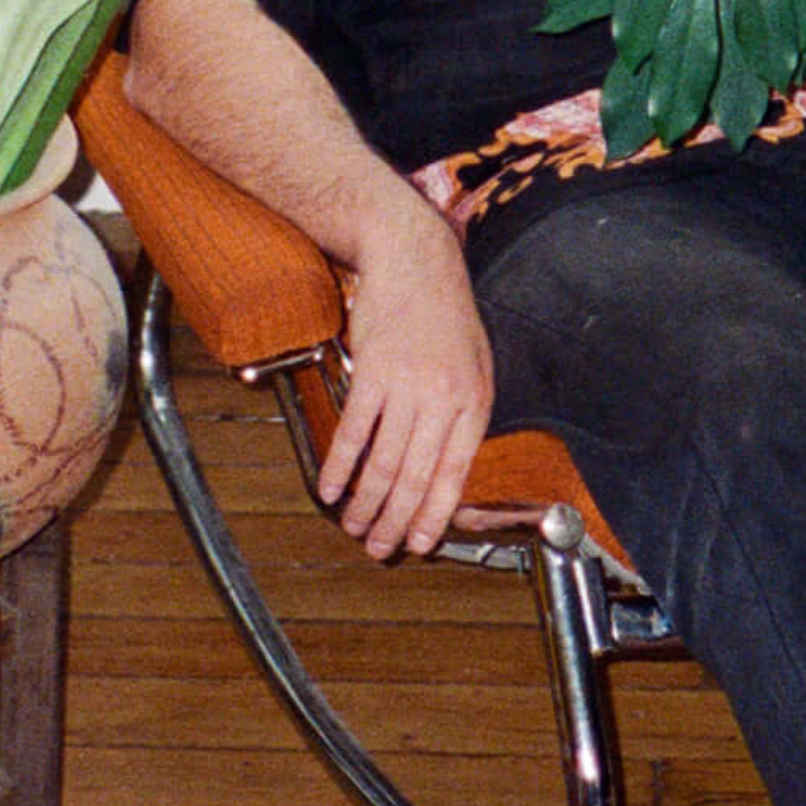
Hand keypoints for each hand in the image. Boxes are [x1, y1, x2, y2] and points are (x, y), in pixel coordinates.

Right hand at [318, 190, 493, 560]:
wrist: (415, 257)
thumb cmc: (444, 312)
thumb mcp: (474, 363)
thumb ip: (464, 416)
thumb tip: (448, 471)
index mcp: (474, 401)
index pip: (454, 475)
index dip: (433, 517)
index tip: (417, 545)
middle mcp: (444, 397)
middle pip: (416, 477)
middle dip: (394, 521)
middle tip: (378, 548)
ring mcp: (407, 384)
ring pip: (384, 462)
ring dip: (365, 502)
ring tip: (354, 524)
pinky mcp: (372, 370)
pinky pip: (353, 432)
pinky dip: (340, 466)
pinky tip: (331, 488)